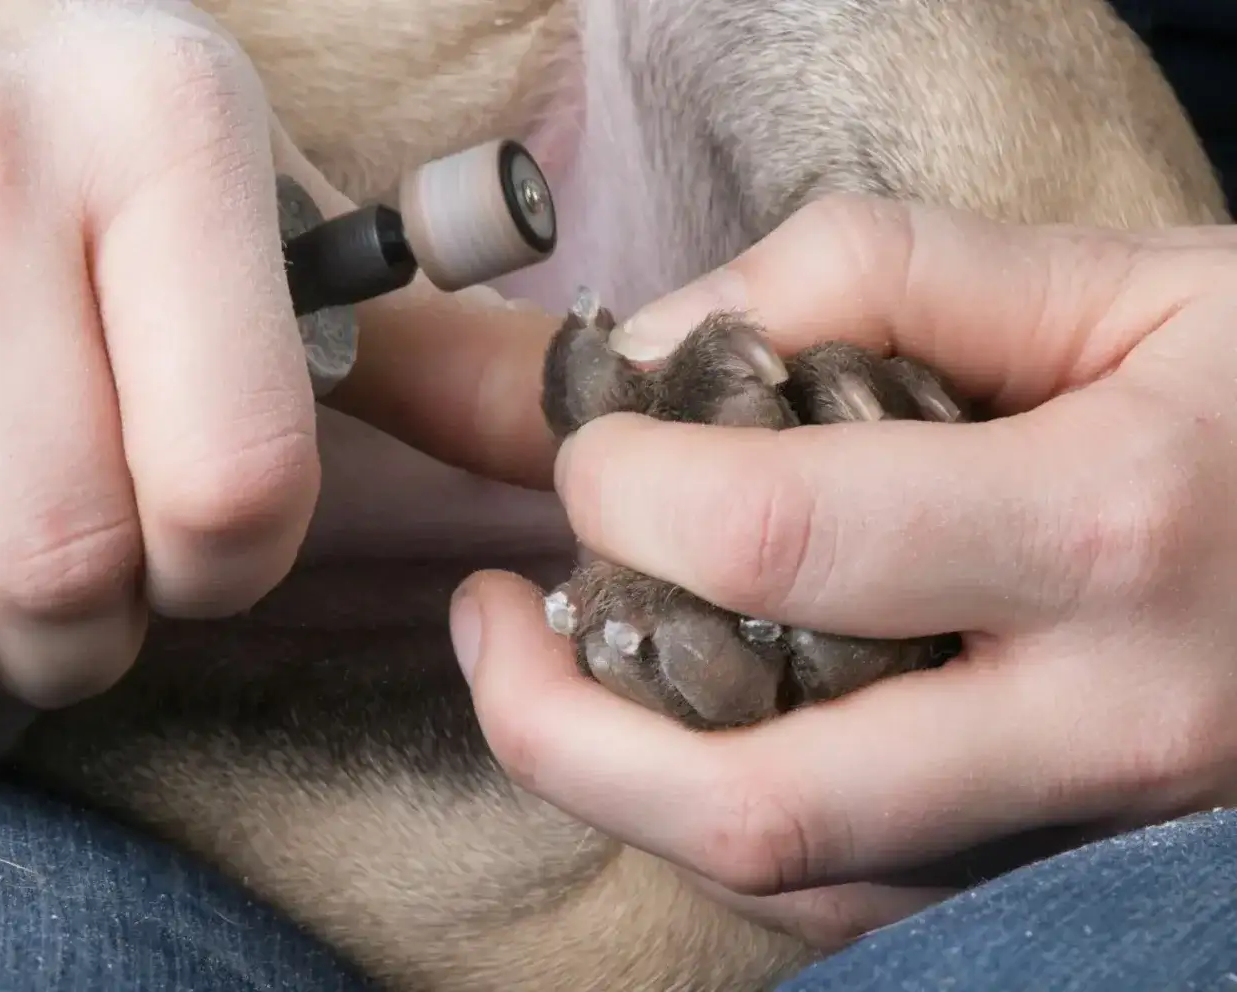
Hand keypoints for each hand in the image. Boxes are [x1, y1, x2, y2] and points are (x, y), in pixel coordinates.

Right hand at [0, 0, 568, 728]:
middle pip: (67, 561)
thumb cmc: (94, 144)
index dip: (229, 570)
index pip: (235, 478)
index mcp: (169, 127)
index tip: (208, 556)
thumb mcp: (231, 178)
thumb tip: (541, 429)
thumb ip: (372, 313)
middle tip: (88, 589)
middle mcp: (0, 152)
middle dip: (91, 630)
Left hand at [450, 192, 1236, 938]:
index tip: (594, 448)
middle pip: (753, 804)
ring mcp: (1075, 833)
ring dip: (622, 781)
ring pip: (785, 878)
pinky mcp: (1054, 873)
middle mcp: (1092, 725)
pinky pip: (840, 893)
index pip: (776, 543)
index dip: (627, 489)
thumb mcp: (1116, 280)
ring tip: (562, 663)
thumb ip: (872, 276)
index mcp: (1107, 533)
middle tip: (486, 623)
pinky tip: (688, 719)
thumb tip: (664, 342)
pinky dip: (718, 815)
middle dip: (557, 726)